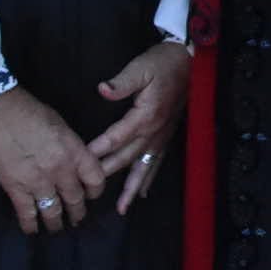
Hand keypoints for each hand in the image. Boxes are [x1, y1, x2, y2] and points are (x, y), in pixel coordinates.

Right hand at [0, 89, 109, 233]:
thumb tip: (74, 163)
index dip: (96, 191)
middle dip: (77, 212)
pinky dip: (30, 225)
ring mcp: (38, 182)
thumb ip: (71, 149)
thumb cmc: (31, 112)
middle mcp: (61, 171)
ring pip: (53, 211)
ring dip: (56, 222)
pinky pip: (27, 214)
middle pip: (76, 200)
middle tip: (76, 218)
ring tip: (57, 227)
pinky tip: (32, 230)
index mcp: (75, 153)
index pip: (96, 180)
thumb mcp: (62, 127)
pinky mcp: (16, 189)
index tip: (91, 195)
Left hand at [90, 38, 191, 214]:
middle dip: (108, 173)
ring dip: (132, 187)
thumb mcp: (141, 67)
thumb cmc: (163, 64)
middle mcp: (153, 131)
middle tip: (89, 189)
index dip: (98, 149)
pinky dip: (149, 178)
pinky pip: (157, 161)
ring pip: (144, 166)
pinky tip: (142, 192)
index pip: (117, 138)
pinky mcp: (167, 136)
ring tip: (123, 207)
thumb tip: (102, 90)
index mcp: (145, 116)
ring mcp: (162, 136)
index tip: (81, 160)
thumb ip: (122, 82)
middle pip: (127, 157)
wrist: (189, 62)